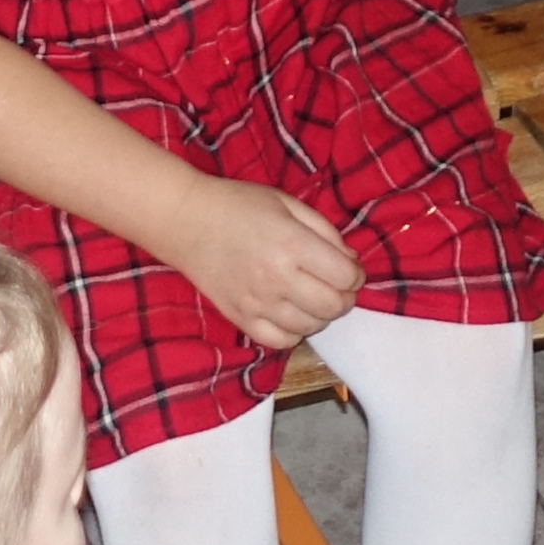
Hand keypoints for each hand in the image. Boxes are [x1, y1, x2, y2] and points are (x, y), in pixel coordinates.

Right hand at [166, 177, 362, 347]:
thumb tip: (351, 261)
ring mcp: (257, 303)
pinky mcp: (241, 318)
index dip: (356, 274)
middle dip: (345, 298)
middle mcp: (277, 278)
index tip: (350, 268)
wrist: (187, 220)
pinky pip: (281, 341)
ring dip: (322, 315)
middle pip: (333, 306)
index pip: (346, 276)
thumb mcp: (288, 203)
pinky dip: (294, 332)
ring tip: (313, 297)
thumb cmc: (239, 205)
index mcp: (292, 244)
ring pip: (311, 327)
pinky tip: (292, 314)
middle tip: (337, 286)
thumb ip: (325, 231)